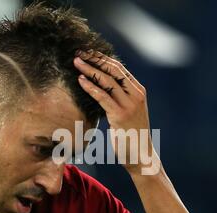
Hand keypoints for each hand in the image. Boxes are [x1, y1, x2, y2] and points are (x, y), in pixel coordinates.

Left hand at [73, 50, 159, 174]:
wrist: (140, 155)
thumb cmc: (132, 135)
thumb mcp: (129, 112)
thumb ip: (120, 99)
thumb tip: (102, 88)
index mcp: (138, 91)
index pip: (119, 68)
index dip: (102, 58)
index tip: (88, 52)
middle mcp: (136, 94)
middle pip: (113, 69)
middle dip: (95, 59)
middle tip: (79, 53)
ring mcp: (129, 104)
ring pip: (107, 81)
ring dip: (90, 70)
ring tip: (76, 62)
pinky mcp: (120, 115)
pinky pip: (103, 97)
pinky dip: (91, 87)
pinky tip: (80, 80)